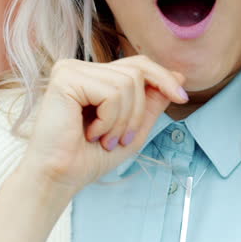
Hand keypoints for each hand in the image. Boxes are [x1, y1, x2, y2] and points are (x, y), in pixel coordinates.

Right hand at [20, 55, 188, 192]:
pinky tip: (91, 133)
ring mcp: (70, 69)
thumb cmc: (88, 158)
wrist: (58, 177)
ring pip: (127, 82)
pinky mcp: (65, 78)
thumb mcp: (132, 130)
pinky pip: (111, 92)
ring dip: (123, 120)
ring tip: (104, 139)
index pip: (137, 64)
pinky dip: (109, 119)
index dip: (163, 78)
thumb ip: (151, 103)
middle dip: (138, 111)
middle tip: (121, 140)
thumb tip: (179, 75)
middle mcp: (80, 67)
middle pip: (136, 71)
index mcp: (93, 76)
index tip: (182, 98)